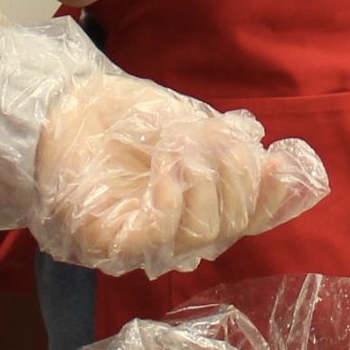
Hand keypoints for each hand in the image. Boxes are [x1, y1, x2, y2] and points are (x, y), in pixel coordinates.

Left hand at [32, 75, 326, 277]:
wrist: (66, 105)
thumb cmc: (125, 117)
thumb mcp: (189, 126)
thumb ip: (228, 149)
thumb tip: (275, 164)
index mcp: (201, 207)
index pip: (250, 217)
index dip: (274, 196)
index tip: (283, 162)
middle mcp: (176, 234)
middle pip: (230, 225)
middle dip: (236, 178)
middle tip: (222, 137)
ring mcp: (143, 244)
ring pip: (201, 234)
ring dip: (204, 183)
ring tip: (186, 146)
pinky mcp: (110, 241)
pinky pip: (158, 236)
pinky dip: (174, 200)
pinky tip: (170, 167)